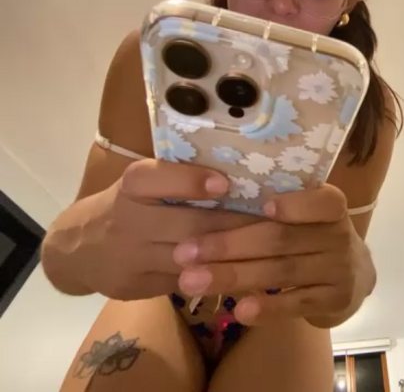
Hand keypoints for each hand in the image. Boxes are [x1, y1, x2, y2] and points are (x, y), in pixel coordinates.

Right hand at [63, 160, 256, 299]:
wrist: (76, 250)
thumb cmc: (126, 205)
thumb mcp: (141, 184)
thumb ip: (176, 179)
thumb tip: (238, 172)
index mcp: (130, 187)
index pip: (155, 179)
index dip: (189, 181)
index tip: (225, 183)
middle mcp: (129, 221)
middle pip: (185, 225)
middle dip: (231, 225)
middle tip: (272, 222)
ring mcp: (132, 257)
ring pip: (188, 259)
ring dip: (229, 255)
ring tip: (268, 249)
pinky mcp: (136, 287)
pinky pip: (184, 282)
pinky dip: (215, 277)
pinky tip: (246, 273)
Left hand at [173, 185, 376, 327]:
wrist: (353, 276)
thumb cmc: (312, 235)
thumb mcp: (305, 217)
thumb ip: (271, 209)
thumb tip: (207, 200)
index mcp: (331, 206)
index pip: (320, 201)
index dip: (294, 205)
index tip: (263, 207)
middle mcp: (340, 235)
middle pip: (282, 239)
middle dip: (230, 245)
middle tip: (185, 252)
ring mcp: (339, 270)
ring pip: (282, 271)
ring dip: (234, 276)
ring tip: (192, 282)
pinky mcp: (334, 301)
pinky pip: (296, 303)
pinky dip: (267, 307)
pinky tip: (239, 311)